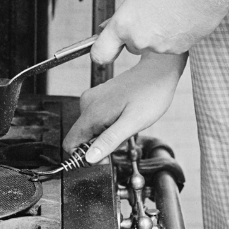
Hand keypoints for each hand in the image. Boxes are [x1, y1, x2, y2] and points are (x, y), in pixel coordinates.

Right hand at [63, 51, 186, 162]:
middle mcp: (88, 103)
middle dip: (101, 144)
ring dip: (107, 134)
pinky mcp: (100, 96)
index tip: (105, 155)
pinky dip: (110, 124)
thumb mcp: (132, 123)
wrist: (159, 71)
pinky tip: (125, 117)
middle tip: (123, 135)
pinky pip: (98, 119)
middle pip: (82, 137)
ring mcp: (93, 98)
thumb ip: (109, 141)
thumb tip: (89, 157)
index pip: (70, 143)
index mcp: (92, 111)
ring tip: (126, 124)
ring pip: (91, 129)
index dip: (84, 156)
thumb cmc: (150, 94)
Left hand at [89, 0, 228, 67]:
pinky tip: (184, 17)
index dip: (102, 51)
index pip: (100, 53)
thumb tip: (111, 26)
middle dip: (139, 33)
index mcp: (124, 24)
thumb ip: (125, 14)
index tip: (105, 49)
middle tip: (151, 12)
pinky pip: (173, 45)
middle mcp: (140, 40)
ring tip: (172, 10)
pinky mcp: (180, 50)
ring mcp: (161, 48)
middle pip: (132, 46)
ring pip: (155, 45)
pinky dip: (176, 35)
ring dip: (160, 33)